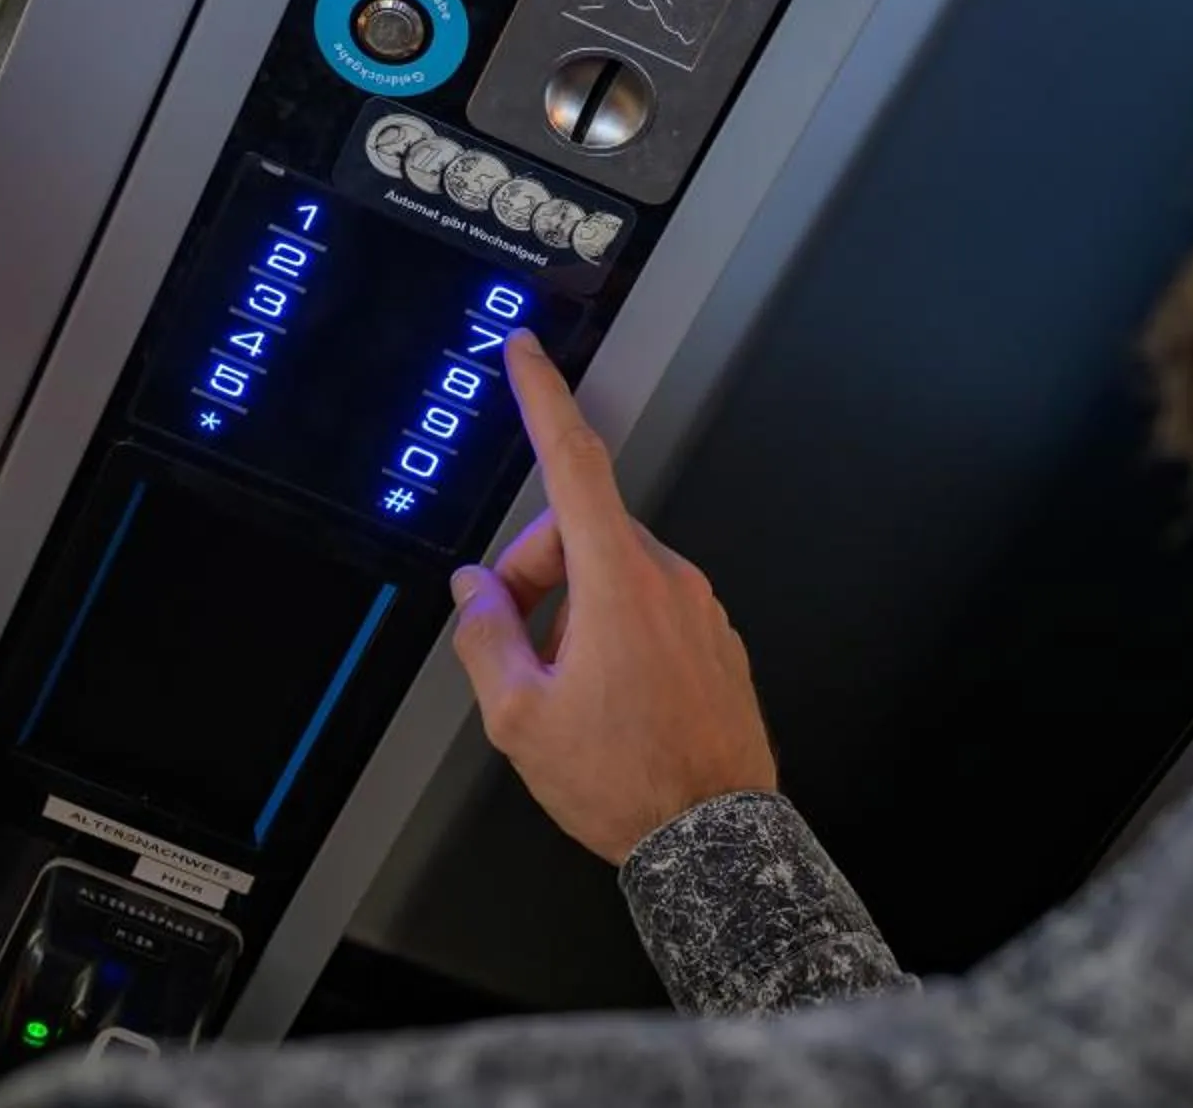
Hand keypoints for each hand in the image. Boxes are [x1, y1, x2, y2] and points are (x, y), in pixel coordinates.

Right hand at [449, 333, 778, 864]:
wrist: (713, 839)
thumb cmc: (625, 781)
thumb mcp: (519, 717)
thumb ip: (484, 636)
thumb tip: (476, 592)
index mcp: (618, 580)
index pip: (573, 461)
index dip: (541, 397)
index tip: (525, 353)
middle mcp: (669, 579)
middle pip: (580, 532)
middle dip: (534, 572)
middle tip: (513, 644)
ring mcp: (700, 608)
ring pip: (614, 573)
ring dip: (575, 609)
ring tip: (567, 689)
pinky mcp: (716, 638)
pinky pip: (650, 607)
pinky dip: (615, 632)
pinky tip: (609, 697)